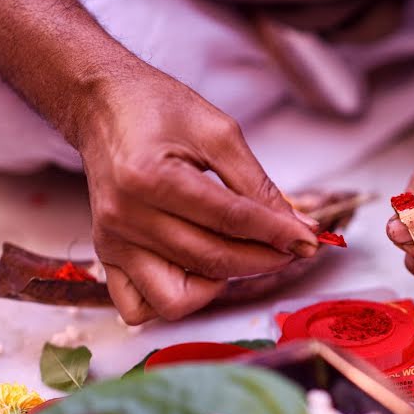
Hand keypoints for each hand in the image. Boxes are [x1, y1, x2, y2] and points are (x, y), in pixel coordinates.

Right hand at [80, 67, 318, 323]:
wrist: (103, 106)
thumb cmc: (159, 110)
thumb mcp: (219, 133)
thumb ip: (258, 184)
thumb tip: (299, 227)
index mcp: (150, 177)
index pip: (231, 220)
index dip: (278, 234)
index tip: (310, 241)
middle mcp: (125, 217)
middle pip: (212, 260)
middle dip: (264, 259)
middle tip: (290, 246)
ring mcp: (112, 242)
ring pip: (178, 297)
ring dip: (221, 281)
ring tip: (238, 251)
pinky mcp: (106, 256)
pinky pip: (141, 308)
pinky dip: (175, 299)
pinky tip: (197, 270)